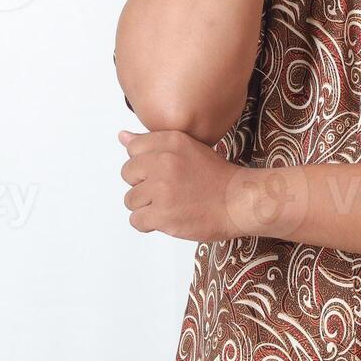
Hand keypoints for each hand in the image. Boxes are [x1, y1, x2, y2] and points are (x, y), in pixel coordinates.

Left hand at [119, 128, 244, 241]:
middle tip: (167, 190)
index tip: (162, 171)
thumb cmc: (216, 178)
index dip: (146, 164)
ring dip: (146, 206)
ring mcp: (162, 189)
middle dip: (143, 185)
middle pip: (128, 174)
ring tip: (170, 205)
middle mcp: (164, 161)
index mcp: (171, 142)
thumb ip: (153, 143)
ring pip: (130, 200)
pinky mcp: (162, 214)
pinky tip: (168, 218)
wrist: (239, 202)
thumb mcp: (187, 148)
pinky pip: (136, 220)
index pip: (133, 149)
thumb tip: (122, 137)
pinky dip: (149, 223)